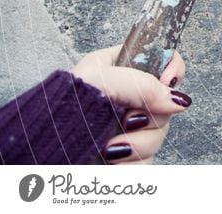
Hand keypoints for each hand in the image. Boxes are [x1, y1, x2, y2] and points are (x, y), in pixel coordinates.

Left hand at [71, 45, 189, 163]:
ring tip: (111, 146)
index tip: (165, 83)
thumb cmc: (60, 109)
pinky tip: (114, 160)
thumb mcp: (102, 82)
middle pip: (167, 101)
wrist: (43, 155)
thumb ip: (143, 84)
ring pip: (161, 132)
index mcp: (120, 67)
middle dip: (150, 116)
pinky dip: (133, 163)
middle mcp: (128, 95)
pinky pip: (149, 159)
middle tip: (127, 120)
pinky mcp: (127, 154)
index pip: (164, 58)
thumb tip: (178, 100)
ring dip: (140, 143)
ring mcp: (129, 126)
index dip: (171, 70)